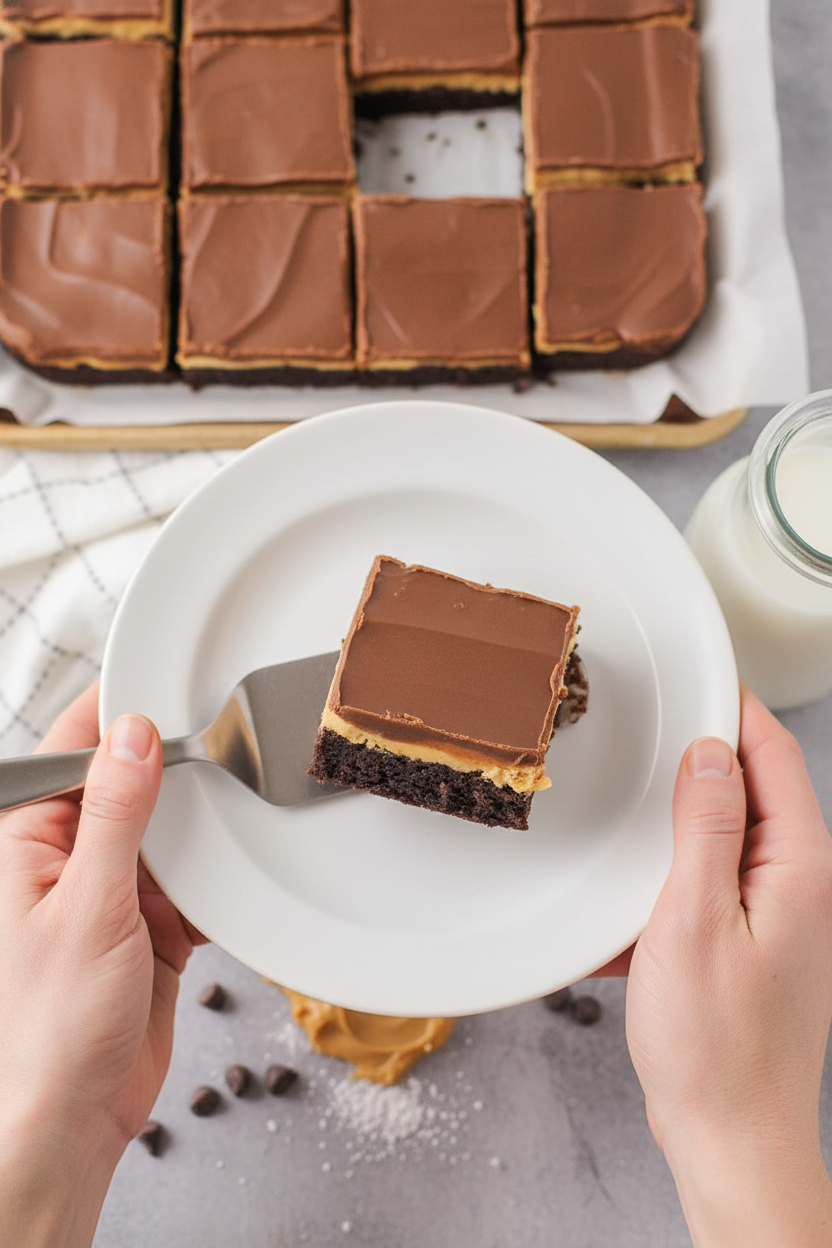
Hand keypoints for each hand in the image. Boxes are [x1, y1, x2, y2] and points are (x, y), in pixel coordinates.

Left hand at [0, 684, 202, 1247]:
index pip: (72, 750)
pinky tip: (234, 877)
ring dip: (197, 830)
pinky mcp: (149, 929)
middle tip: (224, 746)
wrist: (71, 1122)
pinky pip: (191, 884)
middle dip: (174, 771)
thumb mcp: (88, 904)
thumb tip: (132, 736)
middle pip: (128, 784)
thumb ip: (114, 815)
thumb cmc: (49, 1028)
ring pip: (166, 832)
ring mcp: (110, 894)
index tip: (171, 684)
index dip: (119, 715)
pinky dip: (215, 882)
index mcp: (27, 841)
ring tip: (236, 807)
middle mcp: (67, 859)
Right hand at [625, 684, 831, 1246]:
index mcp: (798, 866)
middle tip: (645, 736)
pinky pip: (707, 886)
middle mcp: (798, 883)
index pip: (772, 753)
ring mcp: (776, 915)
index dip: (734, 705)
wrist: (731, 1141)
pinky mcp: (748, 944)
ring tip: (629, 824)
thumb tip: (708, 752)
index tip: (695, 670)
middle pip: (750, 788)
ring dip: (674, 829)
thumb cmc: (715, 1047)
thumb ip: (704, 828)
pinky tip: (630, 918)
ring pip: (723, 837)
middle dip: (697, 761)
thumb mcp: (691, 920)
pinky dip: (667, 885)